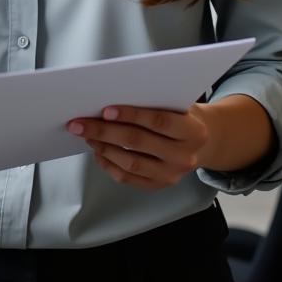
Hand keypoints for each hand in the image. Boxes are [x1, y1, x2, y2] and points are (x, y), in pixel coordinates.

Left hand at [68, 104, 209, 189]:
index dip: (131, 115)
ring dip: (104, 147)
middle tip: (79, 123)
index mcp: (193, 131)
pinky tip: (97, 152)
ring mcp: (172, 174)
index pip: (159, 121)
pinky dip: (109, 165)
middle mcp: (185, 156)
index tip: (105, 110)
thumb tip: (109, 96)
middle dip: (104, 131)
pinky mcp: (160, 184)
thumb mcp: (175, 103)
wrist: (202, 141)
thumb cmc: (180, 115)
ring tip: (86, 135)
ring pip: (131, 162)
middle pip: (138, 142)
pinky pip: (129, 178)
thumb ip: (151, 101)